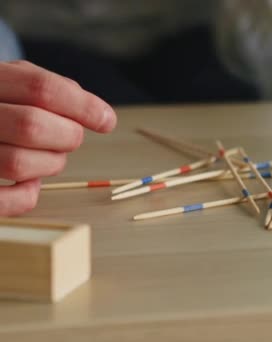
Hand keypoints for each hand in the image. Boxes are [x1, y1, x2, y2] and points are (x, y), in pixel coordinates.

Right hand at [0, 60, 115, 215]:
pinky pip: (2, 200)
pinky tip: (30, 183)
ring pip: (17, 163)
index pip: (41, 88)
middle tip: (69, 137)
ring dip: (50, 163)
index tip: (107, 120)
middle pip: (32, 126)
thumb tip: (100, 114)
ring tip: (48, 155)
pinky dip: (26, 196)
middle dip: (66, 136)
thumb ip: (50, 89)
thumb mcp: (12, 79)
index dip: (83, 106)